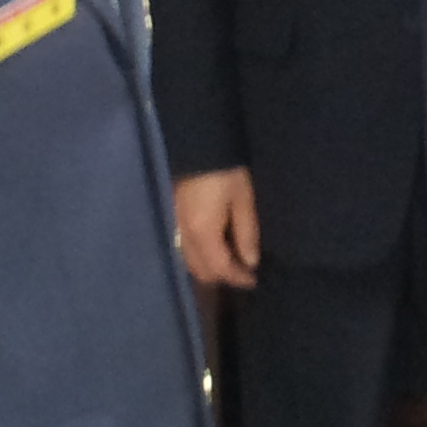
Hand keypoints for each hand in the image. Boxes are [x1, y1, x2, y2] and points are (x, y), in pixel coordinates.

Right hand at [175, 167, 258, 289]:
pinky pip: (184, 249)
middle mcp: (184, 236)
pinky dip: (200, 256)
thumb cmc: (226, 172)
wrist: (198, 146)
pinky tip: (214, 247)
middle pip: (200, 271)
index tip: (254, 280)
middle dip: (222, 276)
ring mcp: (175, 228)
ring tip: (231, 261)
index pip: (219, 269)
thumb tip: (250, 262)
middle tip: (243, 271)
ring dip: (209, 267)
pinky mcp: (173, 219)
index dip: (238, 278)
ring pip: (189, 262)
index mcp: (203, 233)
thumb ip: (246, 233)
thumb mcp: (243, 201)